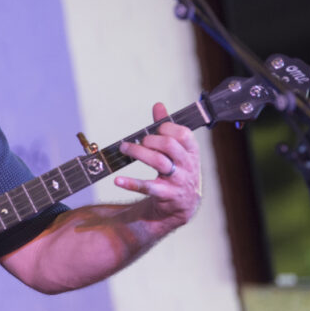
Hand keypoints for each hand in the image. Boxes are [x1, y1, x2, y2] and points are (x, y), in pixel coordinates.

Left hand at [115, 102, 201, 226]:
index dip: (166, 128)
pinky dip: (130, 183)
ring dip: (138, 153)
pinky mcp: (166, 195)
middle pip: (168, 145)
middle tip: (138, 141)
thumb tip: (158, 106)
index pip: (183, 133)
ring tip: (124, 149)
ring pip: (158, 162)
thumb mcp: (178, 151)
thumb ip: (168, 128)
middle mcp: (187, 165)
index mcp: (191, 152)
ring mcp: (178, 181)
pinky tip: (118, 180)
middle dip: (150, 140)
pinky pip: (147, 187)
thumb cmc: (179, 171)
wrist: (182, 205)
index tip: (155, 129)